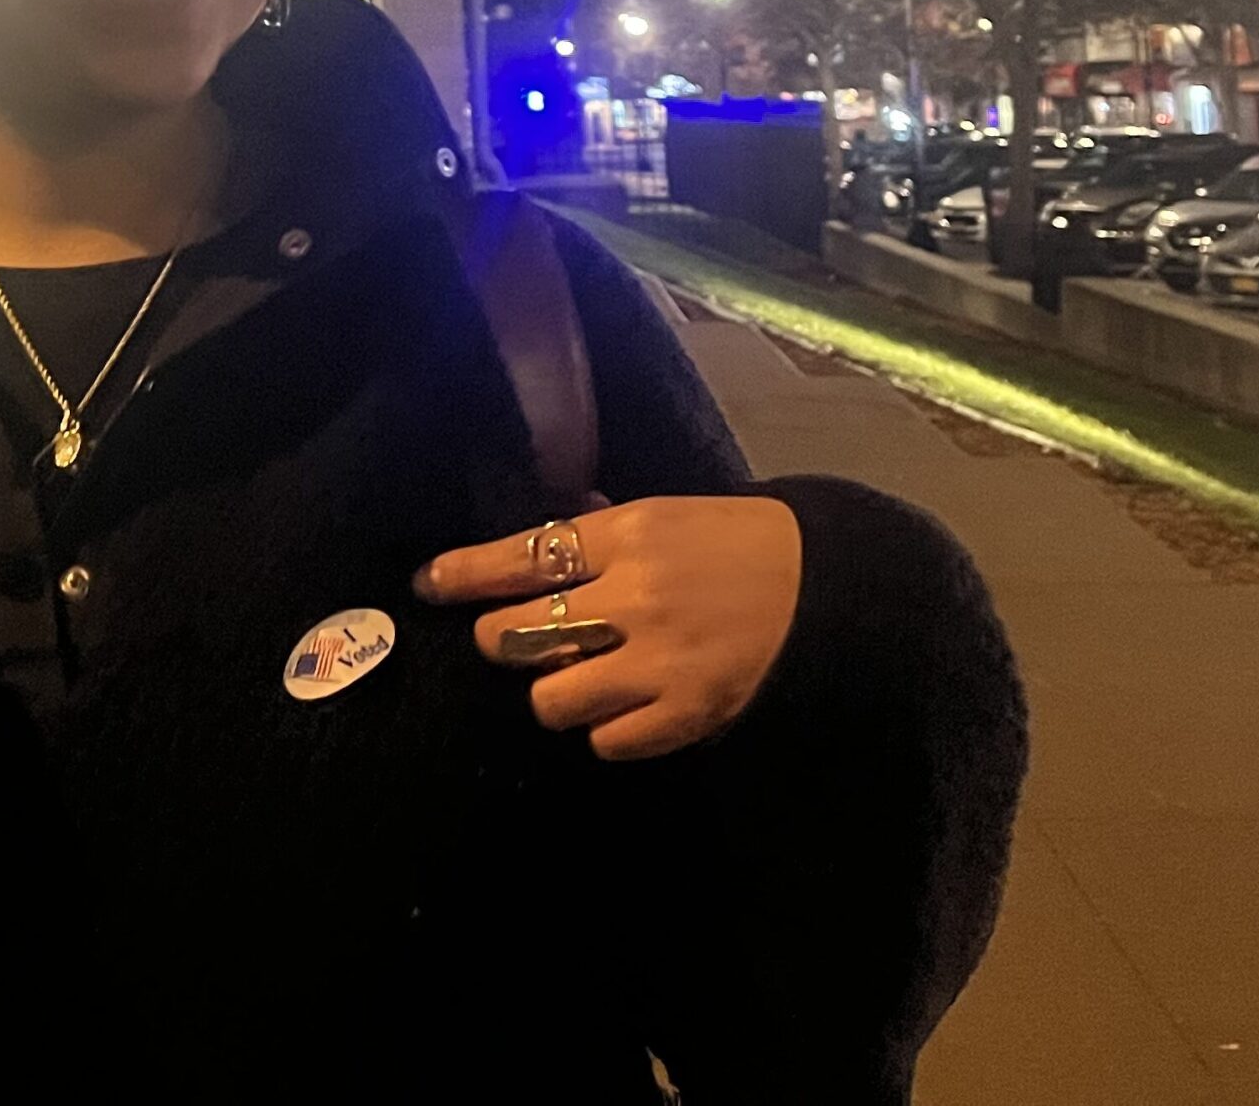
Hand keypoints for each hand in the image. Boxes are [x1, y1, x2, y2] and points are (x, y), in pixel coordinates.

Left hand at [413, 496, 801, 760]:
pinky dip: (604, 729)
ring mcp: (659, 661)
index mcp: (628, 536)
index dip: (464, 574)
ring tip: (579, 678)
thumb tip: (528, 551)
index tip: (429, 585)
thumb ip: (598, 537)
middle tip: (518, 638)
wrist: (829, 588)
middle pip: (516, 634)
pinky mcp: (686, 713)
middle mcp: (635, 597)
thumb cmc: (737, 544)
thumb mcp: (665, 517)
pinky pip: (604, 740)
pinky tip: (624, 706)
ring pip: (550, 697)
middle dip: (502, 639)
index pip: (520, 557)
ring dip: (554, 690)